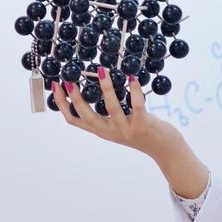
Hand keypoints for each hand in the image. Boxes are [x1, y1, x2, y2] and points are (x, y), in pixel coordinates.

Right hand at [49, 67, 176, 157]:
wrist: (165, 150)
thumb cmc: (142, 132)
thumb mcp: (119, 125)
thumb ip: (107, 114)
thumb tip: (98, 87)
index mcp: (102, 131)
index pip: (74, 120)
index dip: (62, 105)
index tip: (56, 87)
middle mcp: (110, 132)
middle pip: (87, 117)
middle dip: (76, 98)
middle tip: (69, 80)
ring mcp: (126, 130)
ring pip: (112, 108)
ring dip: (106, 89)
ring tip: (102, 71)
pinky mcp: (143, 126)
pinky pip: (137, 106)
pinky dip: (134, 91)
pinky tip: (132, 78)